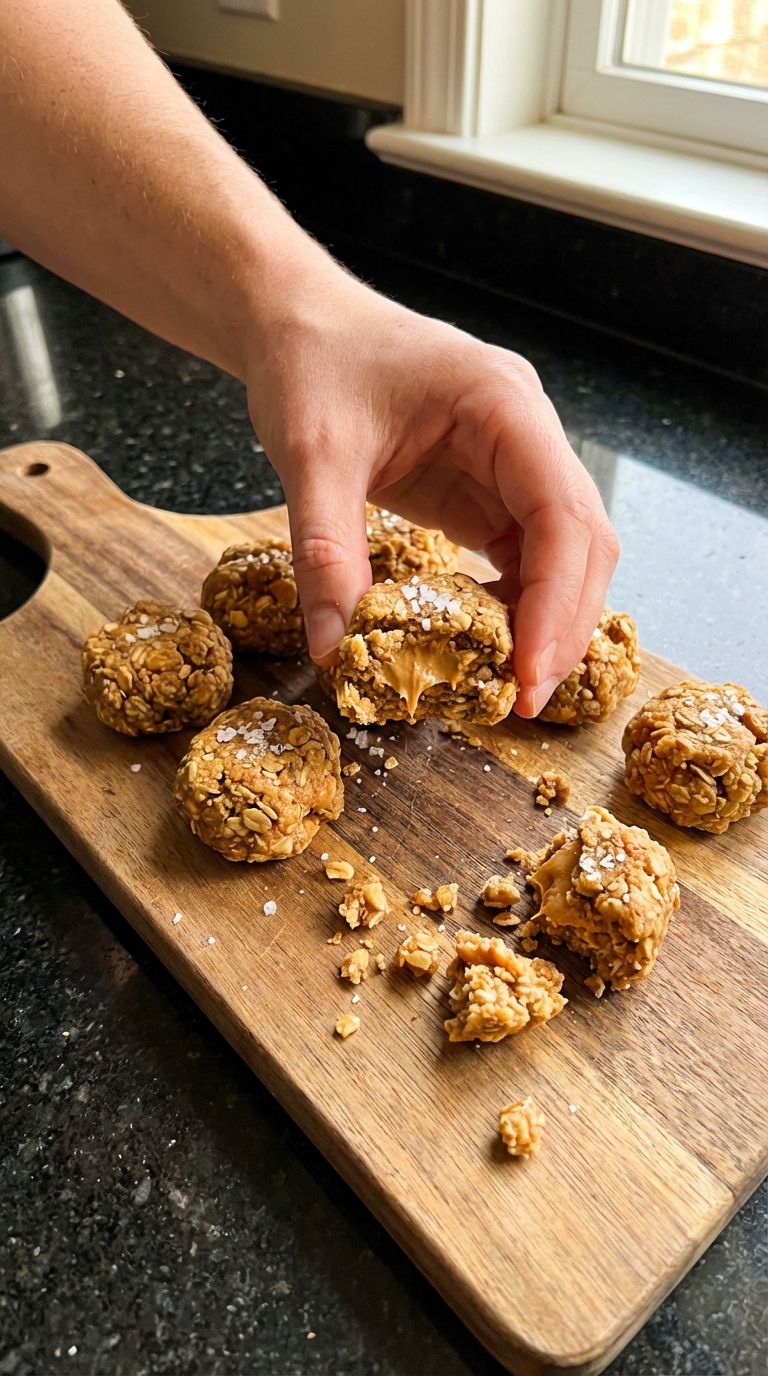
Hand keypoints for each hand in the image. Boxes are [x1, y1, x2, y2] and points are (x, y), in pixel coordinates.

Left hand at [246, 258, 618, 717]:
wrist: (295, 322)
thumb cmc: (311, 363)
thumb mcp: (310, 455)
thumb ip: (325, 549)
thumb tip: (333, 648)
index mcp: (503, 404)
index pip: (561, 513)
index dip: (557, 602)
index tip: (529, 674)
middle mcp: (526, 432)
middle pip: (582, 540)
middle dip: (561, 624)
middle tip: (522, 700)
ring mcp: (512, 460)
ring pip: (563, 552)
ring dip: (545, 619)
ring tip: (508, 684)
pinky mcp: (487, 485)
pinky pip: (522, 552)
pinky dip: (513, 603)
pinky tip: (486, 643)